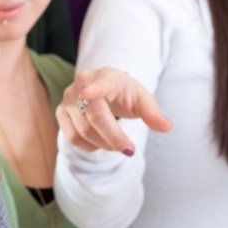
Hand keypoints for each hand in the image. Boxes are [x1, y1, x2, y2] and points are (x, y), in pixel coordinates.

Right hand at [56, 67, 171, 154]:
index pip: (99, 83)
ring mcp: (68, 99)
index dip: (93, 88)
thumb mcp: (142, 100)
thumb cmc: (125, 94)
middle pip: (94, 117)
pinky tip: (100, 141)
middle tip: (129, 150)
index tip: (86, 92)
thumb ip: (153, 113)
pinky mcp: (61, 113)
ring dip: (103, 144)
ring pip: (83, 131)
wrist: (104, 88)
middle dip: (113, 138)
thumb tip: (166, 127)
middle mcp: (81, 85)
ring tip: (117, 144)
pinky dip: (89, 146)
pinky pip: (73, 137)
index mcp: (106, 77)